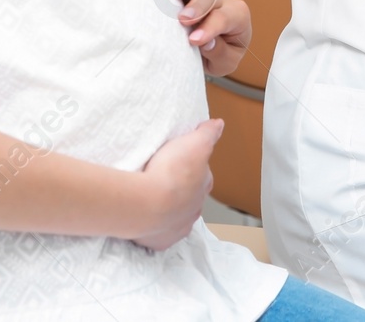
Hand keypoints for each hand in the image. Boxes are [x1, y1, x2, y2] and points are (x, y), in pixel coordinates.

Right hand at [133, 118, 221, 250]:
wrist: (148, 202)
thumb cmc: (171, 172)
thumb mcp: (195, 142)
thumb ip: (208, 133)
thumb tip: (218, 125)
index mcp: (203, 185)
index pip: (203, 176)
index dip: (194, 169)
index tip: (182, 163)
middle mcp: (194, 208)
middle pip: (190, 198)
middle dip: (181, 191)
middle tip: (163, 180)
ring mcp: (178, 226)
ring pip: (177, 217)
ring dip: (168, 209)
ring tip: (152, 198)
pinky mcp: (161, 240)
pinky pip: (160, 234)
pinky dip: (154, 228)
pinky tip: (146, 218)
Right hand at [166, 0, 251, 76]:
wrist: (214, 48)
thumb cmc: (222, 54)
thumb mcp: (226, 63)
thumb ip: (219, 53)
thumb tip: (206, 43)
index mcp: (238, 17)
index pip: (224, 20)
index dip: (210, 29)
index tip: (194, 40)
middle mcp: (222, 0)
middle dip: (197, 7)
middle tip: (183, 19)